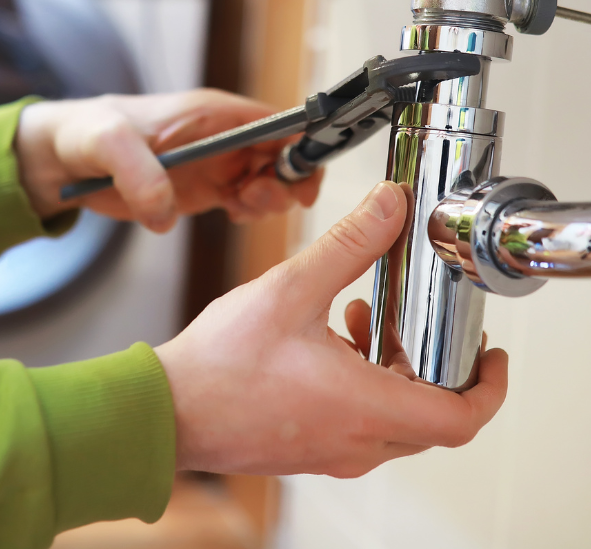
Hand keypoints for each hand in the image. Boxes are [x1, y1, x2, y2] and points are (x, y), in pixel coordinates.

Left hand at [14, 90, 321, 231]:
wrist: (63, 159)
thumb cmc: (86, 133)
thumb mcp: (107, 143)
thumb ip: (137, 172)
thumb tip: (164, 212)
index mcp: (211, 112)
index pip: (277, 121)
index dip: (300, 145)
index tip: (301, 178)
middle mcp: (222, 136)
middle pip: (283, 155)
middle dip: (286, 180)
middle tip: (254, 199)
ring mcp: (215, 164)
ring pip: (269, 181)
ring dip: (268, 200)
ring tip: (238, 207)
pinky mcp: (202, 190)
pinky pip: (244, 201)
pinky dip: (248, 212)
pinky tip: (231, 214)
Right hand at [154, 181, 507, 476]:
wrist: (166, 410)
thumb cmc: (219, 365)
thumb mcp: (290, 289)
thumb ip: (348, 244)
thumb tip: (388, 206)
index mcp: (363, 406)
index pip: (460, 417)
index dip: (488, 386)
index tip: (490, 355)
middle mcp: (355, 440)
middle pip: (430, 414)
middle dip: (432, 363)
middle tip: (417, 322)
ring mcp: (331, 451)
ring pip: (393, 419)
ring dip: (392, 369)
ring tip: (362, 318)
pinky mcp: (307, 449)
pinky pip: (359, 424)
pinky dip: (362, 385)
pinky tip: (327, 341)